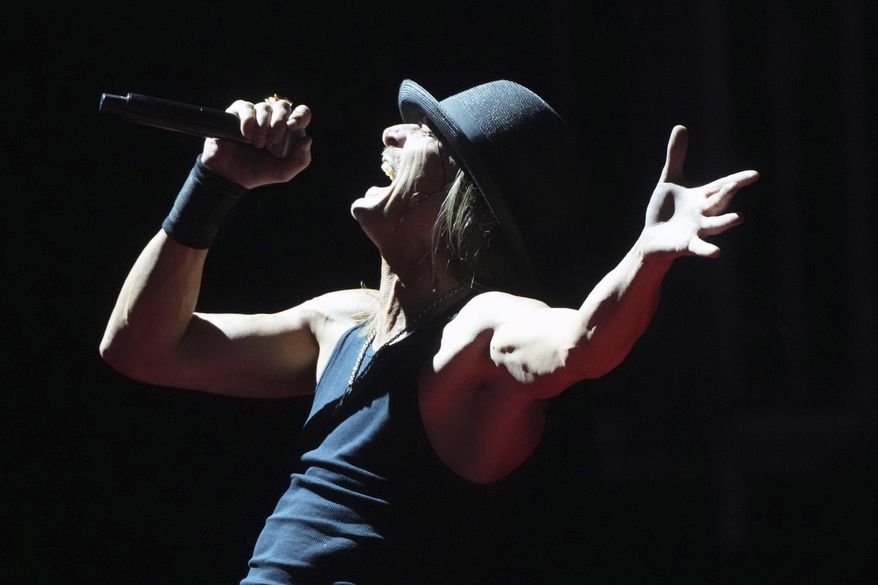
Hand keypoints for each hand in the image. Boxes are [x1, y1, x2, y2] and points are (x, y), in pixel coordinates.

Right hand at [200, 97, 312, 188]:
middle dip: (279, 122)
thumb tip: (307, 138)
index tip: (291, 127)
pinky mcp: (237, 113)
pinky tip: (245, 134)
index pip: (302, 113)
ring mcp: (256, 115)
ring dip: (263, 126)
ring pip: (265, 107)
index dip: (300, 116)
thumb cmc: (258, 172)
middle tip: (272, 140)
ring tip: (257, 144)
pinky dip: (248, 119)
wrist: (230, 176)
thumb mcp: (283, 172)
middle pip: (283, 106)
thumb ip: (301, 160)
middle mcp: (273, 120)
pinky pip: (246, 106)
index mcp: (288, 132)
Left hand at [641, 125, 758, 261]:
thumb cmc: (665, 210)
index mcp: (701, 197)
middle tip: (738, 183)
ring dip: (726, 222)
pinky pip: (699, 247)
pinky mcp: (687, 244)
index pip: (721, 186)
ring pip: (715, 225)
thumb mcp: (669, 180)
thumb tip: (680, 126)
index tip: (754, 174)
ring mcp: (697, 230)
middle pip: (719, 202)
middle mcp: (704, 213)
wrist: (653, 239)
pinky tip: (716, 252)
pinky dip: (707, 249)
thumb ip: (676, 157)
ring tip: (739, 218)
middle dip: (728, 193)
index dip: (737, 180)